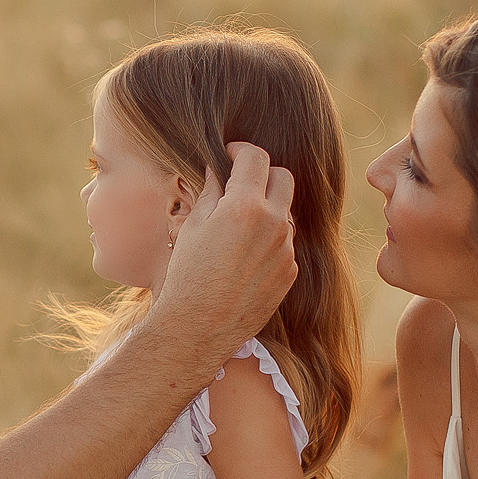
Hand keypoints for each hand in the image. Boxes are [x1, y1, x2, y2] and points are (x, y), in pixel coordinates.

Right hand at [149, 141, 296, 358]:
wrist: (199, 328)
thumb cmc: (188, 275)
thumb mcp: (193, 226)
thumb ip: (212, 191)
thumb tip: (218, 169)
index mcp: (245, 206)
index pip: (256, 158)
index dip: (241, 150)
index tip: (231, 155)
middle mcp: (274, 224)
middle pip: (283, 177)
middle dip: (263, 174)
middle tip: (241, 183)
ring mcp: (286, 249)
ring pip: (285, 211)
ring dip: (267, 208)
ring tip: (238, 226)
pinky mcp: (289, 272)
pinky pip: (285, 243)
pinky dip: (269, 240)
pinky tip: (244, 257)